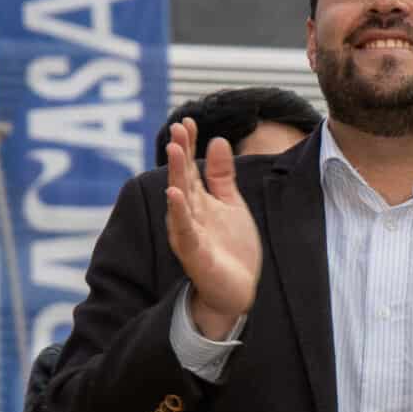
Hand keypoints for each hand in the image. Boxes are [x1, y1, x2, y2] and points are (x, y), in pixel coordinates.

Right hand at [164, 119, 260, 338]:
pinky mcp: (194, 253)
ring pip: (179, 200)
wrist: (239, 291)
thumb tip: (218, 140)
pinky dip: (178, 212)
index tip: (187, 120)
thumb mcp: (231, 204)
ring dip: (176, 175)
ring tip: (175, 150)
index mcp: (199, 202)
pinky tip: (174, 194)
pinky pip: (183, 230)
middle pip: (182, 179)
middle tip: (177, 128)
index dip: (189, 144)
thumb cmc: (231, 249)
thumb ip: (221, 175)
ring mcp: (189, 234)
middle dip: (180, 153)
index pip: (191, 168)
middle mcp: (189, 215)